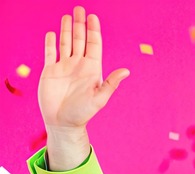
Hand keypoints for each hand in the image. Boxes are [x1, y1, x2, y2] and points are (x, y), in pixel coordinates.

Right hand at [39, 6, 128, 131]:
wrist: (63, 122)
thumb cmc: (83, 113)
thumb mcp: (100, 99)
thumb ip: (111, 83)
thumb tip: (126, 71)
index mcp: (92, 69)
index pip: (94, 45)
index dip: (93, 31)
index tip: (93, 17)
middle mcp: (78, 65)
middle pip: (80, 40)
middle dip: (80, 24)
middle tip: (79, 9)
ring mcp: (64, 67)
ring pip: (65, 43)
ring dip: (67, 30)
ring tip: (68, 16)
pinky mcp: (50, 71)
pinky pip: (50, 53)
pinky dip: (51, 43)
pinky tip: (52, 33)